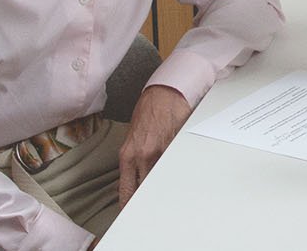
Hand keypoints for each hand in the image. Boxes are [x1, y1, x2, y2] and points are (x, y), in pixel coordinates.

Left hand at [118, 84, 191, 205]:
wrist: (164, 93)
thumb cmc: (148, 111)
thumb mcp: (132, 137)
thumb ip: (132, 157)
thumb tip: (133, 177)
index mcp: (128, 155)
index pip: (126, 189)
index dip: (128, 204)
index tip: (130, 213)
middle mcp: (143, 156)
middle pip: (144, 188)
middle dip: (146, 200)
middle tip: (148, 211)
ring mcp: (161, 152)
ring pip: (161, 179)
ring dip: (162, 187)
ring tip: (166, 197)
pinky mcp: (176, 146)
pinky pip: (175, 166)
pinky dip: (175, 172)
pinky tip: (179, 176)